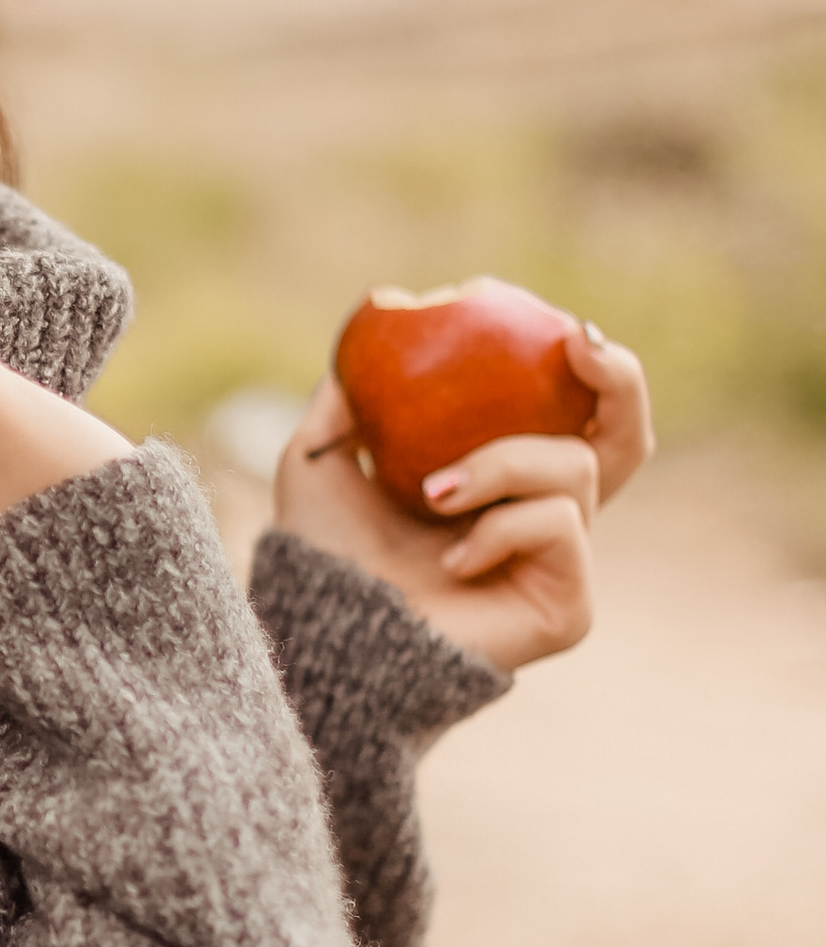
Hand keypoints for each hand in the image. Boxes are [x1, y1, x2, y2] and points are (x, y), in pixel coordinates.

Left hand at [271, 318, 652, 673]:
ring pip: (577, 470)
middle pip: (626, 440)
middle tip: (578, 345)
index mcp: (503, 482)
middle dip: (621, 384)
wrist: (324, 630)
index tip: (561, 326)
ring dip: (502, 462)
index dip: (589, 368)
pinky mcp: (568, 607)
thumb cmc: (322, 554)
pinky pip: (557, 525)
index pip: (572, 414)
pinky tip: (450, 559)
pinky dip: (499, 526)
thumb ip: (350, 394)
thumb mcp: (321, 455)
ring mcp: (562, 564)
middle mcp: (544, 519)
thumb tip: (374, 317)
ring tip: (433, 491)